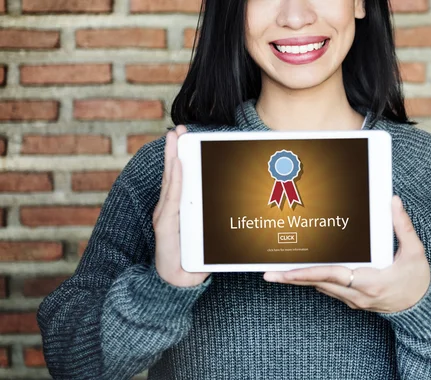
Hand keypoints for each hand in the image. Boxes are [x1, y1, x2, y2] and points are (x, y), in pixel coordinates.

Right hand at [153, 125, 210, 286]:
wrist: (178, 285)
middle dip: (174, 150)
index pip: (181, 179)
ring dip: (172, 158)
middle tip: (179, 129)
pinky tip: (178, 165)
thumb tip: (238, 207)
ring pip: (171, 182)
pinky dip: (175, 181)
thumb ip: (216, 223)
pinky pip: (172, 200)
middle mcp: (169, 209)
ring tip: (174, 138)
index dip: (180, 157)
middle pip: (173, 175)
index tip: (184, 136)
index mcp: (180, 209)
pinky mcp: (164, 226)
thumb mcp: (210, 237)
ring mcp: (165, 216)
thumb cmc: (195, 261)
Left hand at [263, 195, 430, 313]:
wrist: (422, 310)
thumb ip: (402, 227)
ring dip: (301, 279)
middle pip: (318, 283)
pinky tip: (304, 272)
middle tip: (268, 273)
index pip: (331, 275)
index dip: (306, 272)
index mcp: (370, 282)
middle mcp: (357, 294)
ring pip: (321, 287)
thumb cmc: (417, 281)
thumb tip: (392, 202)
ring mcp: (354, 300)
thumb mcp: (415, 253)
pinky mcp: (353, 301)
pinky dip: (315, 280)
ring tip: (279, 271)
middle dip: (292, 278)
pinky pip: (329, 289)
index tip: (286, 271)